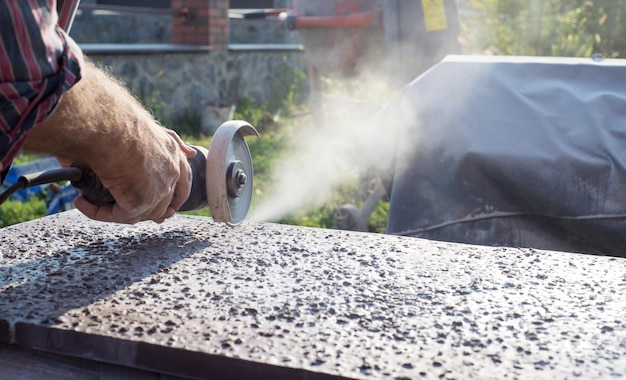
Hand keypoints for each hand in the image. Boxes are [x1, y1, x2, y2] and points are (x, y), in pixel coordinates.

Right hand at [73, 128, 196, 223]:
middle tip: (123, 213)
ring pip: (141, 212)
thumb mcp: (146, 126)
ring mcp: (159, 188)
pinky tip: (81, 202)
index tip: (165, 207)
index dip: (173, 196)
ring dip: (116, 211)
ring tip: (91, 202)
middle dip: (148, 212)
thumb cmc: (113, 118)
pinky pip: (118, 215)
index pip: (183, 181)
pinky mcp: (140, 200)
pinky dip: (97, 212)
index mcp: (173, 151)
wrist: (105, 122)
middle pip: (165, 202)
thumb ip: (170, 139)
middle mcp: (172, 171)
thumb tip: (190, 153)